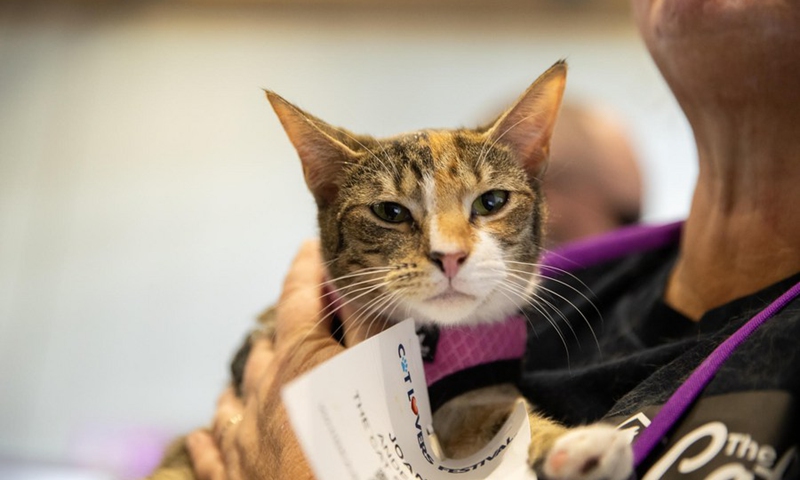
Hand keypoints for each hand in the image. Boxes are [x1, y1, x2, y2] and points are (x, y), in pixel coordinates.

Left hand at [186, 239, 350, 479]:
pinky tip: (204, 432)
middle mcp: (262, 388)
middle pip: (267, 346)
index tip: (309, 248)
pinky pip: (211, 448)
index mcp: (298, 356)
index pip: (297, 297)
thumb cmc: (365, 442)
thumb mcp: (380, 372)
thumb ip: (366, 323)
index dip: (304, 268)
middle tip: (302, 324)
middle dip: (284, 330)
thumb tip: (354, 280)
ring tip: (256, 372)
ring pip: (236, 394)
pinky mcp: (232, 475)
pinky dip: (210, 435)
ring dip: (248, 379)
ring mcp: (242, 433)